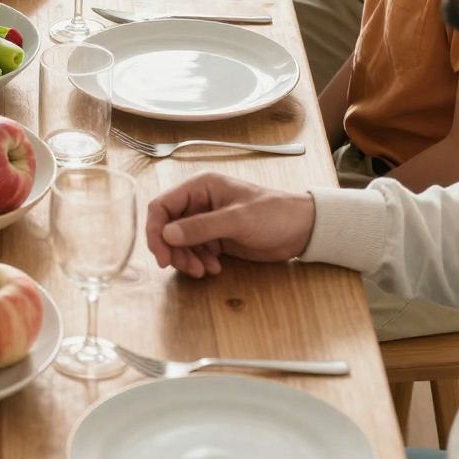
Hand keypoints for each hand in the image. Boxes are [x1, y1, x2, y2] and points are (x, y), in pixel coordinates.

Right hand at [145, 172, 314, 276]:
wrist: (302, 230)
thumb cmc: (273, 214)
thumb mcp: (237, 220)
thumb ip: (201, 227)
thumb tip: (167, 235)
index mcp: (200, 187)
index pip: (162, 206)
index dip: (156, 231)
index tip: (162, 256)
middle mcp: (198, 202)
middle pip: (167, 228)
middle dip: (173, 250)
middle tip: (188, 268)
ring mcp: (206, 221)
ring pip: (180, 243)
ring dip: (186, 259)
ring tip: (204, 271)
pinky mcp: (215, 238)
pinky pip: (195, 251)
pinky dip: (199, 262)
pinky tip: (214, 269)